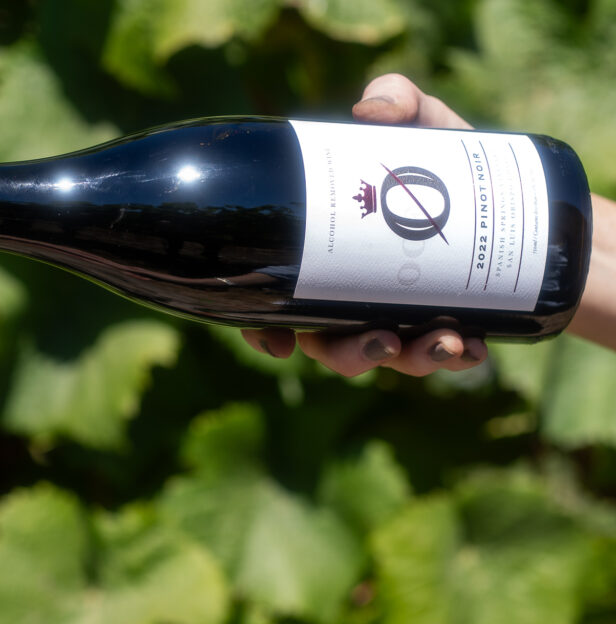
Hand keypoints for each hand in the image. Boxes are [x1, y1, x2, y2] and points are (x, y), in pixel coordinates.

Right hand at [242, 74, 487, 376]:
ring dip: (409, 360)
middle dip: (352, 354)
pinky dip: (455, 356)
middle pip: (330, 345)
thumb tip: (368, 112)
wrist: (520, 194)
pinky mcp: (442, 326)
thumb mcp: (426, 125)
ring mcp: (397, 316)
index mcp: (325, 258)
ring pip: (385, 355)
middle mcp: (352, 295)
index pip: (278, 304)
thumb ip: (399, 100)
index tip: (280, 345)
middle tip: (383, 339)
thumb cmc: (450, 163)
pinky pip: (440, 356)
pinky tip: (473, 347)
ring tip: (443, 342)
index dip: (264, 332)